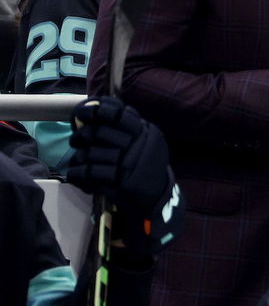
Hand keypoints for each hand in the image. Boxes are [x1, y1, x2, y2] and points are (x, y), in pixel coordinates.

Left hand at [66, 98, 182, 255]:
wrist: (156, 197)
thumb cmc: (145, 165)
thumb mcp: (146, 140)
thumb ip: (128, 126)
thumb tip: (95, 108)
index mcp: (146, 132)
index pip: (119, 114)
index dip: (97, 110)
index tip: (83, 113)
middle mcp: (139, 146)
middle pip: (99, 133)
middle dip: (81, 136)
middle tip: (76, 140)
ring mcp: (130, 164)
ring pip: (91, 154)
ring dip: (79, 157)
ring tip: (78, 160)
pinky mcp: (120, 183)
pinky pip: (89, 173)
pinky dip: (77, 173)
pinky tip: (76, 173)